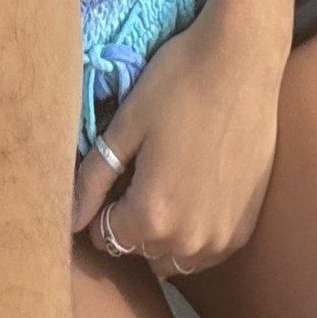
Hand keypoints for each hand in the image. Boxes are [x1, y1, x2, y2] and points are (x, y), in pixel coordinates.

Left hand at [69, 0, 290, 278]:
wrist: (244, 60)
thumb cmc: (179, 83)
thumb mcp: (126, 125)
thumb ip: (93, 179)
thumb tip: (70, 219)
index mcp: (152, 215)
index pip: (107, 237)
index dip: (103, 207)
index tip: (116, 175)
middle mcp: (189, 239)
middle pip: (141, 249)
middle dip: (132, 221)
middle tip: (141, 172)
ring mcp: (222, 237)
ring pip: (174, 256)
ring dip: (164, 232)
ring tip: (169, 180)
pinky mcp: (246, 226)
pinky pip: (207, 250)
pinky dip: (195, 231)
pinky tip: (197, 187)